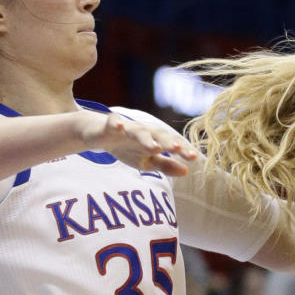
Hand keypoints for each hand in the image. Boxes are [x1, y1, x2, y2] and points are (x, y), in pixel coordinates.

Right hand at [79, 112, 198, 175]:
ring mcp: (127, 128)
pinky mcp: (110, 125)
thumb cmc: (128, 148)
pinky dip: (116, 123)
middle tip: (178, 149)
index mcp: (155, 140)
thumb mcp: (147, 161)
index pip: (172, 143)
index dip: (183, 150)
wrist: (101, 135)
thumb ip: (166, 165)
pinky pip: (113, 122)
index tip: (194, 158)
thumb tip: (187, 171)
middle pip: (158, 134)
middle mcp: (144, 132)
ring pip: (138, 131)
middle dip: (168, 141)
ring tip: (154, 147)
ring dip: (146, 137)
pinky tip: (119, 126)